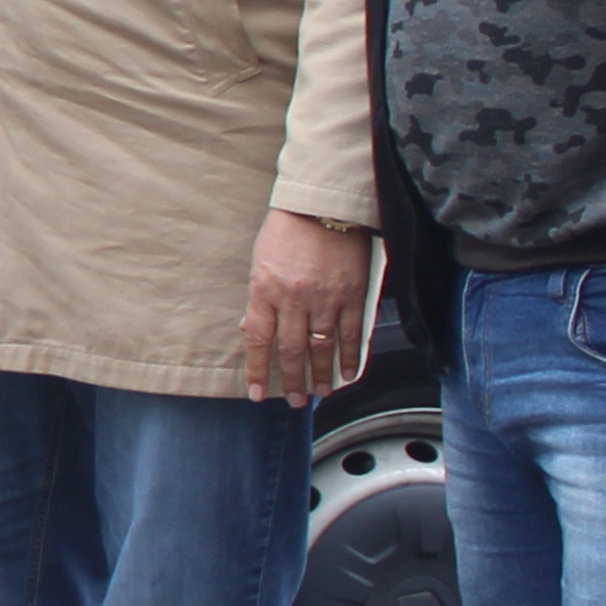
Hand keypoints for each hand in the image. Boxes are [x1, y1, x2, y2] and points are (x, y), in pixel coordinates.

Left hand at [240, 210, 375, 402]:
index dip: (257, 370)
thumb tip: (254, 330)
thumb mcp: (260, 262)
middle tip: (293, 401)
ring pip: (322, 347)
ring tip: (318, 393)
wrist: (322, 204)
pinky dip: (350, 356)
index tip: (257, 393)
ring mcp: (325, 298)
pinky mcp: (351, 294)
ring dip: (320, 374)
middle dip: (292, 380)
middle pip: (292, 350)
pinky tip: (348, 372)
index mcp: (265, 290)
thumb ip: (260, 298)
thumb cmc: (286, 230)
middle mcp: (294, 299)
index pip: (258, 340)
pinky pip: (351, 333)